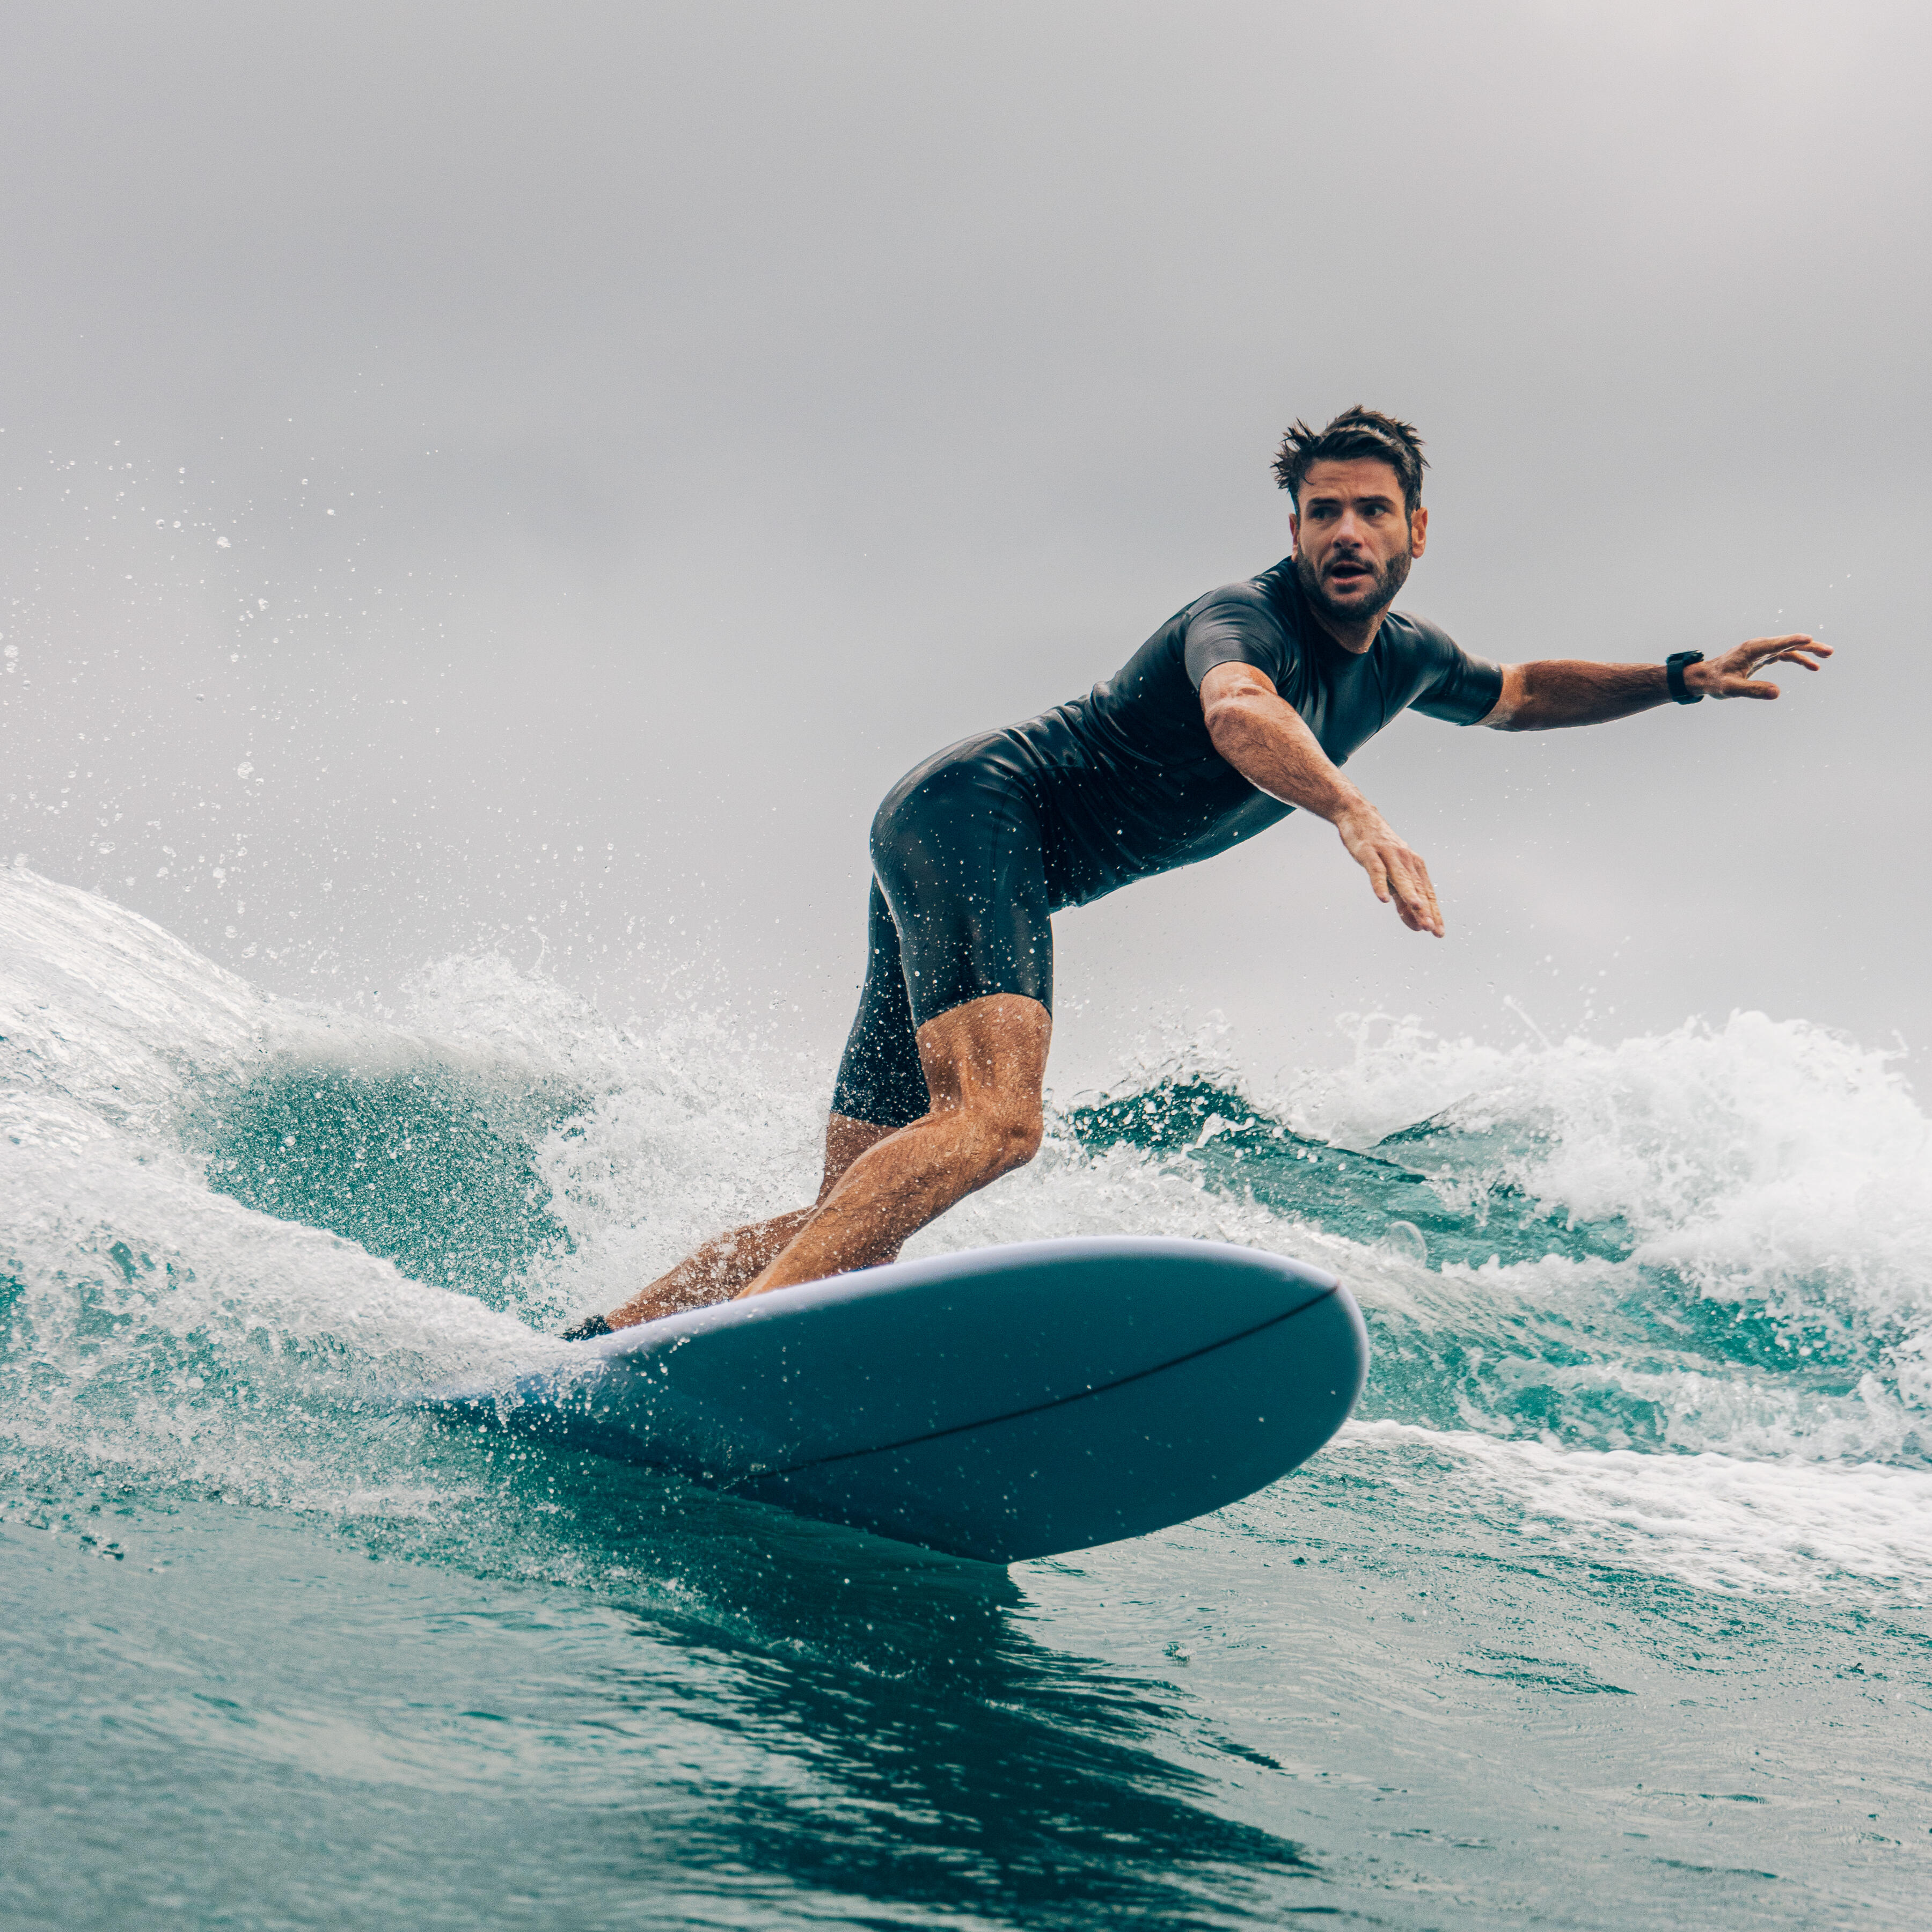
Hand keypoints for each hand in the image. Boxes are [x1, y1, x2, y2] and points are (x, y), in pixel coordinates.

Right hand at [1334, 804, 1443, 935]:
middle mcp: (1406, 860)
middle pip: (1418, 889)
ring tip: (1419, 911)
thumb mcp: (1392, 876)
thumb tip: (1416, 924)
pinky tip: (1383, 899)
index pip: (1428, 894)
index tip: (1439, 933)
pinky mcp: (1370, 852)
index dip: (1434, 913)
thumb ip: (1403, 900)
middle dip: (1426, 910)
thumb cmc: (1377, 849)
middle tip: (1432, 929)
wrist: (1359, 816)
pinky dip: (1380, 885)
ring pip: (1401, 879)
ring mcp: (1388, 855)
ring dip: (1410, 895)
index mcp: (1414, 866)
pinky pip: (1376, 871)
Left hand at [1688, 633, 1831, 699]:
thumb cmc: (1715, 682)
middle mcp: (1758, 646)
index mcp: (1751, 649)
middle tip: (1829, 652)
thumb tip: (1777, 693)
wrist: (1704, 677)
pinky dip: (1798, 659)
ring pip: (1789, 648)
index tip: (1811, 639)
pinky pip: (1784, 655)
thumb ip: (1753, 690)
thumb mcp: (1731, 689)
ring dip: (1808, 651)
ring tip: (1826, 656)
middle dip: (1809, 646)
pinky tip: (1812, 667)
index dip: (1793, 641)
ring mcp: (1761, 651)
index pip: (1776, 644)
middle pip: (1788, 643)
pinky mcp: (1762, 657)